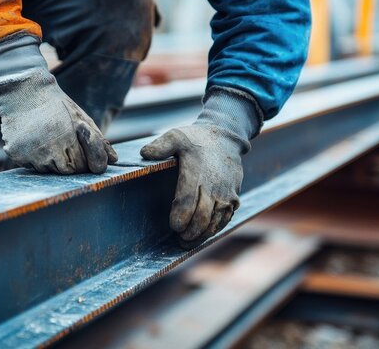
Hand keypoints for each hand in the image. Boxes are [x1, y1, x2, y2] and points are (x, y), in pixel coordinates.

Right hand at [0, 34, 116, 173]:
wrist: (22, 92)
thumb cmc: (56, 105)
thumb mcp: (81, 118)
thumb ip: (98, 140)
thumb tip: (113, 160)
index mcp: (69, 137)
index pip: (83, 166)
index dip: (85, 161)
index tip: (82, 152)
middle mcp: (50, 148)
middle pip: (68, 171)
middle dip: (71, 162)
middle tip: (65, 144)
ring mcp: (32, 153)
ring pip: (50, 171)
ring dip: (53, 161)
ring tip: (49, 140)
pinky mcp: (17, 155)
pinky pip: (32, 167)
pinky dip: (36, 159)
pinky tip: (35, 142)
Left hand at [141, 124, 243, 241]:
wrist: (226, 138)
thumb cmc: (196, 140)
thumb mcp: (176, 136)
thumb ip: (160, 146)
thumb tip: (144, 153)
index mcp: (196, 172)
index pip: (187, 201)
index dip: (180, 218)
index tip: (174, 226)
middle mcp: (213, 186)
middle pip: (202, 217)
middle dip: (190, 232)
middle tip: (179, 239)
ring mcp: (226, 193)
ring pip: (215, 222)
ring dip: (202, 235)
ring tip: (187, 242)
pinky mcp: (234, 197)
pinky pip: (226, 219)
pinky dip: (214, 229)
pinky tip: (202, 234)